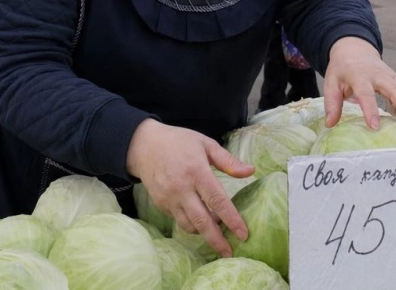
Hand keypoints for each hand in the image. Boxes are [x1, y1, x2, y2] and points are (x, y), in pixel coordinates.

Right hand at [126, 120, 253, 257]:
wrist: (144, 145)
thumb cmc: (179, 142)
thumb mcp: (205, 144)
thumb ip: (228, 161)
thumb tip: (250, 172)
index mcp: (196, 171)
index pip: (217, 200)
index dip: (231, 219)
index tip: (243, 234)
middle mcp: (182, 188)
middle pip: (202, 221)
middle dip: (217, 240)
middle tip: (230, 253)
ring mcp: (169, 198)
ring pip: (190, 225)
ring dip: (205, 232)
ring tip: (218, 231)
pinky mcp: (161, 205)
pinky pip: (179, 220)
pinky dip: (192, 224)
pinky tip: (201, 218)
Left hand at [322, 37, 395, 130]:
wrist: (354, 50)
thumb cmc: (342, 70)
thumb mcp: (331, 83)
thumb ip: (332, 103)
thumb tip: (330, 125)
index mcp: (360, 75)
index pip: (366, 93)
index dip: (371, 109)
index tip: (375, 126)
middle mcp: (380, 75)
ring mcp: (392, 77)